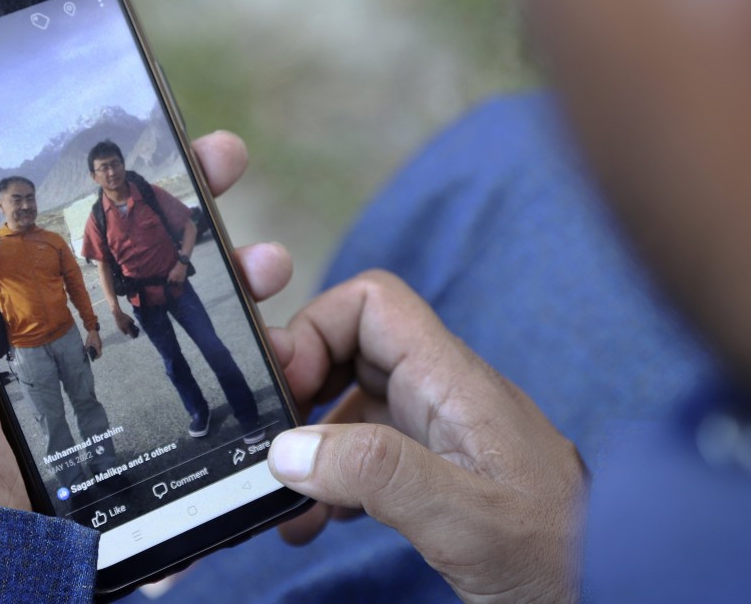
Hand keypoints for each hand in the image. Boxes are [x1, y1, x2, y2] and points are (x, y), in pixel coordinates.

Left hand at [0, 130, 291, 506]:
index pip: (58, 230)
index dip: (101, 185)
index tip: (151, 140)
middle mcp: (60, 341)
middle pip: (132, 260)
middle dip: (184, 209)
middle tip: (227, 162)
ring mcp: (107, 387)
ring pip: (177, 314)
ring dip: (229, 279)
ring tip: (266, 263)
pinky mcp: (140, 431)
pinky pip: (195, 386)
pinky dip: (239, 360)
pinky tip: (273, 343)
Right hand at [267, 271, 587, 603]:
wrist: (607, 590)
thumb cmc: (559, 554)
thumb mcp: (465, 517)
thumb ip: (380, 475)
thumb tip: (290, 450)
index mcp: (452, 382)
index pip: (372, 304)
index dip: (317, 328)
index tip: (285, 386)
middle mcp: (439, 396)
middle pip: (349, 349)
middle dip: (299, 388)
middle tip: (271, 442)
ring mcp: (434, 433)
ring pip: (349, 406)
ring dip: (307, 446)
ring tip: (286, 500)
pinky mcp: (431, 471)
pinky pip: (363, 454)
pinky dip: (329, 479)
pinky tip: (315, 520)